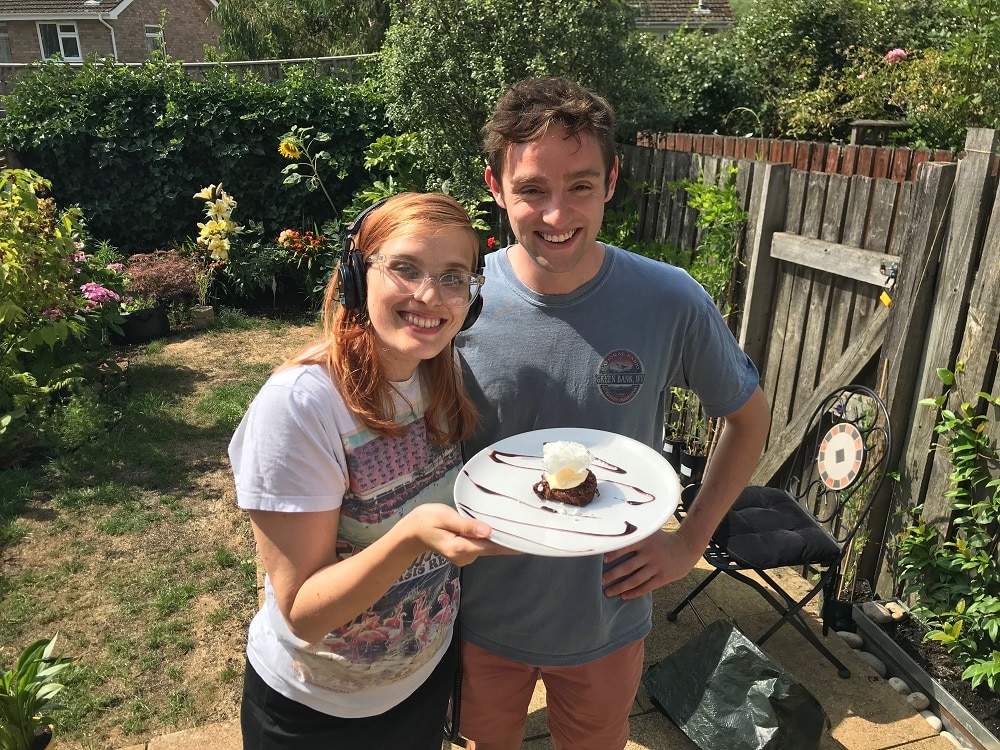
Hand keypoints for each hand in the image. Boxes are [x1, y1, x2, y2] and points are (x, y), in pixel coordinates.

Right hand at [398, 503, 519, 565]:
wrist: (411, 533)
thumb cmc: (426, 520)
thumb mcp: (445, 517)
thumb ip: (466, 525)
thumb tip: (488, 531)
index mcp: (460, 548)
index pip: (491, 547)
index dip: (510, 544)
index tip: (528, 541)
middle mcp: (465, 557)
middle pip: (492, 548)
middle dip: (509, 540)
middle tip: (529, 529)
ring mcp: (465, 557)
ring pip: (487, 547)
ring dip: (499, 537)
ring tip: (513, 522)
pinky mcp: (465, 553)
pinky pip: (482, 545)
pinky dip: (489, 537)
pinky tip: (495, 527)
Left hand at [600, 528, 704, 599]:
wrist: (687, 547)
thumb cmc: (663, 540)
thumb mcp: (651, 532)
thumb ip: (635, 535)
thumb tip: (613, 537)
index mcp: (645, 540)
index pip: (626, 547)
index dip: (614, 554)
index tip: (602, 561)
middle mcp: (649, 554)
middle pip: (627, 567)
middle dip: (612, 575)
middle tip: (599, 581)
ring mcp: (656, 566)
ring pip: (635, 580)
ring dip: (620, 587)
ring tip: (608, 592)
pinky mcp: (663, 577)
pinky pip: (646, 587)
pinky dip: (633, 592)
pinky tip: (624, 596)